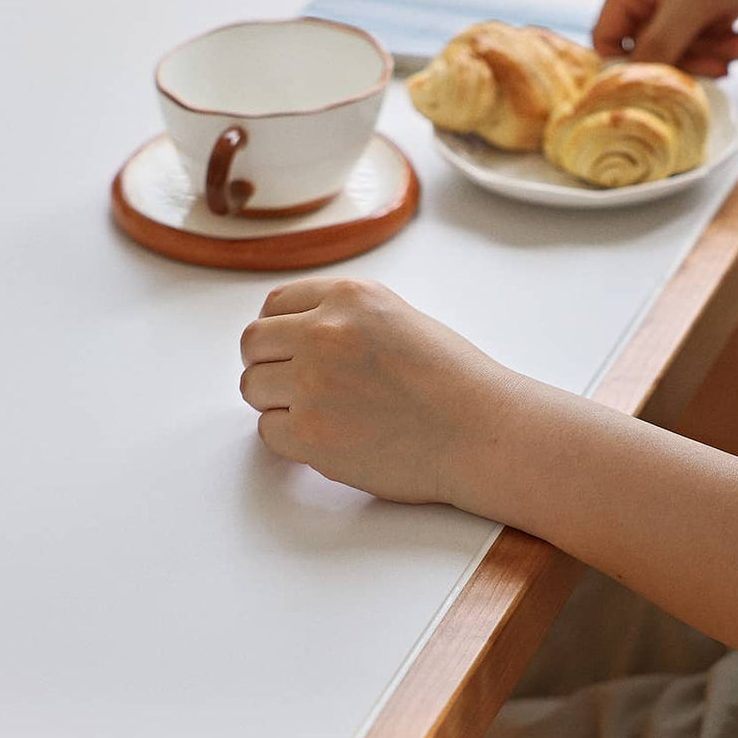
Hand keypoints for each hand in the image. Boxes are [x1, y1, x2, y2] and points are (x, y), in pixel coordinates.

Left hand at [239, 278, 518, 504]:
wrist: (483, 433)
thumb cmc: (453, 384)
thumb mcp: (399, 319)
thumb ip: (345, 318)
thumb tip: (293, 336)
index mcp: (350, 297)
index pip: (275, 305)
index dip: (281, 334)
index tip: (294, 354)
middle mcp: (325, 332)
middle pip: (253, 344)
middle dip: (269, 366)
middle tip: (298, 389)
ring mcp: (314, 383)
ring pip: (253, 388)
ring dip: (278, 404)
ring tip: (322, 415)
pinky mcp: (311, 433)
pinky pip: (268, 431)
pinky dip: (291, 440)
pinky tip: (330, 439)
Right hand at [593, 0, 737, 75]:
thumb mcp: (689, 3)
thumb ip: (657, 46)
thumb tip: (632, 82)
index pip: (607, 37)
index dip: (624, 64)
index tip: (650, 80)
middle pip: (650, 52)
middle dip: (686, 61)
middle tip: (717, 66)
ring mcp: (680, 4)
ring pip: (681, 54)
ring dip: (713, 56)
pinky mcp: (707, 12)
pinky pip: (705, 47)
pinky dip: (727, 48)